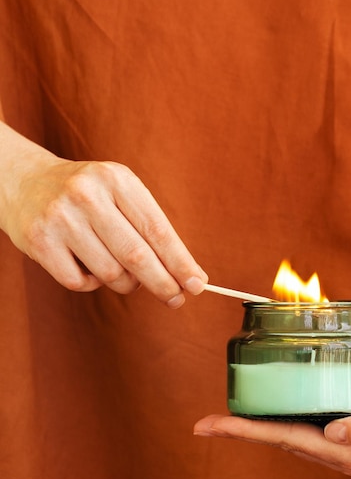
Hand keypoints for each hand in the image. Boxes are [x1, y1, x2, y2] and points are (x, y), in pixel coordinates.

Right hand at [2, 154, 207, 306]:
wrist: (24, 180)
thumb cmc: (88, 194)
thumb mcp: (121, 193)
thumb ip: (150, 228)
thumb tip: (184, 274)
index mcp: (117, 180)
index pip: (157, 230)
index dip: (180, 262)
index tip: (198, 283)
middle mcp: (87, 196)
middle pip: (137, 255)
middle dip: (163, 283)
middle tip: (177, 299)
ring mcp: (60, 219)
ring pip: (111, 274)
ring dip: (126, 283)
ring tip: (123, 271)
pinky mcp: (39, 242)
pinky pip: (80, 283)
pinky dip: (93, 283)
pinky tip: (90, 266)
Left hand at [194, 375, 350, 477]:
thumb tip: (335, 435)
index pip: (289, 440)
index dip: (247, 432)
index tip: (211, 425)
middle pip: (287, 442)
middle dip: (247, 431)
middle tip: (212, 420)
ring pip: (300, 437)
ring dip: (267, 427)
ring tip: (240, 414)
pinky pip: (318, 429)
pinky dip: (294, 419)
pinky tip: (287, 405)